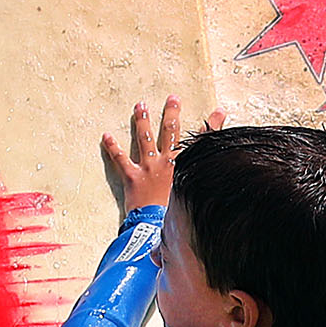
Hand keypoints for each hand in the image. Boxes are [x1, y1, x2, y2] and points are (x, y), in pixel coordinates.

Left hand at [100, 97, 224, 211]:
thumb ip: (203, 194)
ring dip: (142, 120)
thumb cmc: (179, 218)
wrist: (159, 227)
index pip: (203, 141)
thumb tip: (219, 205)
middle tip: (173, 99)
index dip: (212, 125)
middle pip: (171, 132)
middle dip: (172, 113)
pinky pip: (120, 159)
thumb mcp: (196, 201)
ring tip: (140, 106)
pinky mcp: (133, 177)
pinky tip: (106, 136)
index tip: (218, 111)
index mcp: (187, 167)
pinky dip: (112, 147)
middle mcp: (168, 163)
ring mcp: (149, 168)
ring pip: (145, 138)